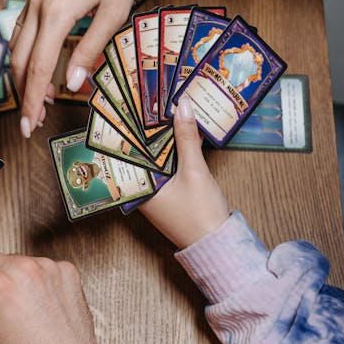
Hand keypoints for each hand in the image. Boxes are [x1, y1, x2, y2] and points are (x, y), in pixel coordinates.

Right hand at [10, 0, 139, 137]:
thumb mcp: (113, 14)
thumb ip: (89, 50)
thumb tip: (73, 85)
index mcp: (56, 13)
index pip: (38, 68)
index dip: (32, 100)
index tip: (29, 126)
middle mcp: (37, 6)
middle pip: (20, 61)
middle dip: (24, 94)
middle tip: (34, 120)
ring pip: (16, 48)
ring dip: (24, 76)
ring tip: (41, 99)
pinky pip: (21, 32)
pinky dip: (26, 56)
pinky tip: (38, 68)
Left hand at [139, 96, 230, 248]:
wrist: (218, 244)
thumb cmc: (200, 214)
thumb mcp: (194, 171)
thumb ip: (186, 138)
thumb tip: (182, 106)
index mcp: (137, 186)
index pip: (125, 151)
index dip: (127, 127)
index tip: (128, 103)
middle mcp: (142, 188)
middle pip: (140, 152)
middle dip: (146, 128)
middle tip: (148, 98)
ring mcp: (156, 191)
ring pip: (155, 157)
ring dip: (161, 137)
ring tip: (162, 107)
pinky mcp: (169, 192)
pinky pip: (167, 165)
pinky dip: (173, 150)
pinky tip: (180, 130)